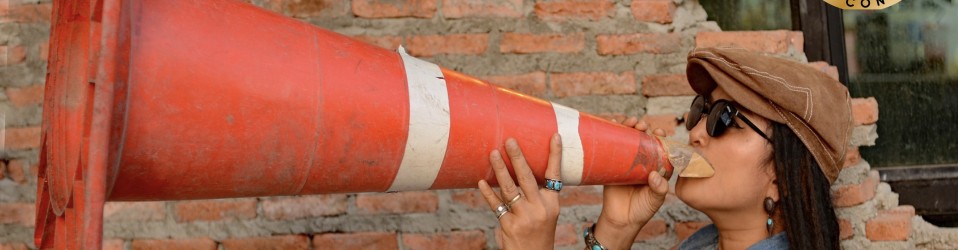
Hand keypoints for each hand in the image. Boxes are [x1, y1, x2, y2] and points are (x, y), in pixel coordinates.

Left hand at [478, 134, 562, 249]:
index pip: (554, 175)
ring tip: (492, 154)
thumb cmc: (538, 231)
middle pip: (527, 178)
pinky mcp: (510, 225)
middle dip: (517, 157)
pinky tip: (481, 182)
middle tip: (509, 140)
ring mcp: (524, 217)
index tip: (554, 136)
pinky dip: (488, 194)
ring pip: (510, 189)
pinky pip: (497, 206)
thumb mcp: (545, 213)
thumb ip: (535, 194)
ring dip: (500, 170)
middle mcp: (540, 208)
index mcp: (552, 203)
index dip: (555, 155)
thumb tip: (517, 169)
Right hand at [593, 117, 669, 248]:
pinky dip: (613, 134)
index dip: (662, 137)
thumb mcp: (655, 200)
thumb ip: (658, 189)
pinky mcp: (612, 164)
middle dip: (645, 128)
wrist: (621, 220)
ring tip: (630, 122)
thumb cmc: (642, 210)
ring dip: (630, 127)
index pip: (661, 147)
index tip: (660, 132)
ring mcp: (627, 162)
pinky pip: (612, 147)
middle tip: (642, 126)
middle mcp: (643, 162)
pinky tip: (613, 124)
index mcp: (657, 167)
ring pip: (629, 139)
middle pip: (644, 139)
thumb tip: (655, 175)